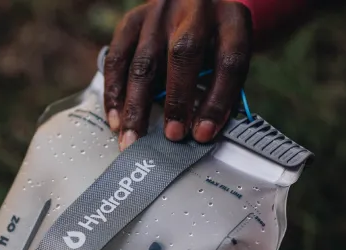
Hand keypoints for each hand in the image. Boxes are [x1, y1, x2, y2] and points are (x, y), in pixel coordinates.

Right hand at [104, 0, 251, 150]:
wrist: (197, 6)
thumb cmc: (216, 41)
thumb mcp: (230, 59)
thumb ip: (222, 92)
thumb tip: (202, 134)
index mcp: (231, 19)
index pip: (228, 62)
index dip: (217, 102)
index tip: (203, 133)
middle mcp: (195, 9)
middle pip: (183, 54)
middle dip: (176, 101)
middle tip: (171, 136)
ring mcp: (160, 12)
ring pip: (143, 62)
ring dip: (136, 107)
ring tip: (133, 139)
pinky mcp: (133, 20)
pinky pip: (117, 58)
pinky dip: (115, 93)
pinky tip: (115, 119)